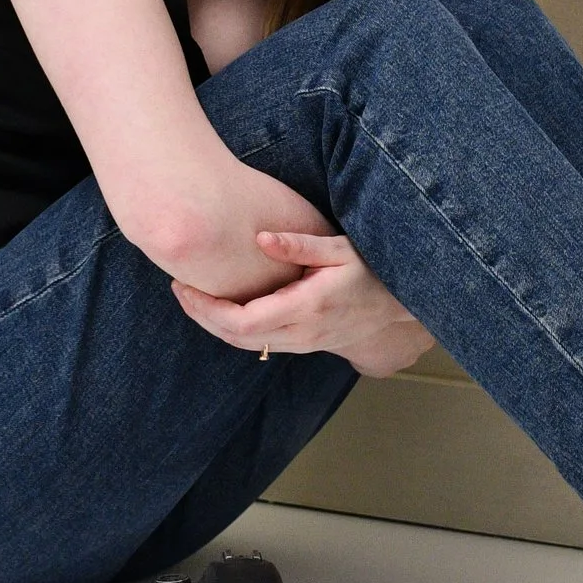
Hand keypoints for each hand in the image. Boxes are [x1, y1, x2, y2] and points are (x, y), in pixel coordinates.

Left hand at [171, 231, 435, 378]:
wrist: (403, 305)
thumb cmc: (374, 270)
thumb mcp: (341, 248)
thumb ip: (300, 244)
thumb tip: (261, 238)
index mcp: (306, 307)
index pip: (241, 321)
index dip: (205, 309)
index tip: (184, 285)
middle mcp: (301, 332)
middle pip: (235, 338)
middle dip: (201, 316)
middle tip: (179, 287)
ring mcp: (302, 342)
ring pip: (245, 344)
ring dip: (214, 324)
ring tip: (192, 295)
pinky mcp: (303, 343)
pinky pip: (259, 342)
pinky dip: (232, 328)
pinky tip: (220, 305)